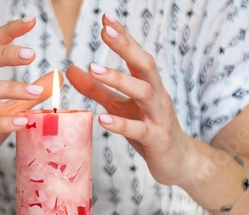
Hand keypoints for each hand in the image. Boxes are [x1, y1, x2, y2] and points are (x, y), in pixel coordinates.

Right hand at [0, 16, 53, 182]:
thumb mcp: (8, 110)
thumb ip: (29, 95)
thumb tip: (57, 78)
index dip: (7, 32)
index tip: (30, 21)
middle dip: (4, 53)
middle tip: (31, 54)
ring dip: (9, 88)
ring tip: (35, 93)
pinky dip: (1, 122)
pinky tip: (22, 122)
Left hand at [67, 13, 193, 185]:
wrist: (178, 161)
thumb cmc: (148, 129)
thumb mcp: (120, 106)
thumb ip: (97, 89)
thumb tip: (70, 69)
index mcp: (148, 85)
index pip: (136, 55)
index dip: (123, 37)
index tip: (105, 19)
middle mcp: (157, 96)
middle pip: (144, 65)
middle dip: (125, 46)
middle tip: (104, 31)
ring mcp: (159, 117)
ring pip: (144, 93)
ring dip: (119, 79)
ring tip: (94, 68)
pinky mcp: (157, 139)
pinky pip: (140, 130)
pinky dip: (121, 123)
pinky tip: (102, 118)